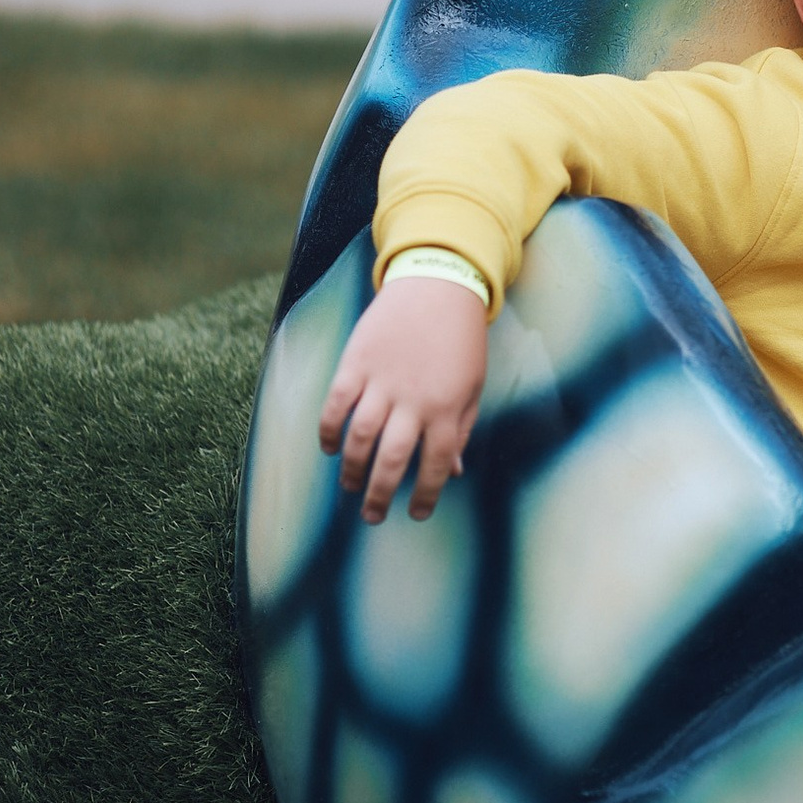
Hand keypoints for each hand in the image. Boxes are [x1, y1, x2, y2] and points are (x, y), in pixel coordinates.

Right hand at [319, 276, 488, 523]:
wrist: (439, 286)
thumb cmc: (461, 341)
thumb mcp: (473, 386)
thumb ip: (461, 430)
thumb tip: (452, 472)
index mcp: (448, 410)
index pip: (435, 466)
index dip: (425, 496)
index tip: (416, 514)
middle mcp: (414, 402)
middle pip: (391, 461)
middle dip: (380, 495)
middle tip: (372, 516)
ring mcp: (382, 382)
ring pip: (360, 438)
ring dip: (352, 469)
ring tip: (351, 487)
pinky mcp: (357, 363)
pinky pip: (336, 405)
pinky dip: (329, 430)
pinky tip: (330, 448)